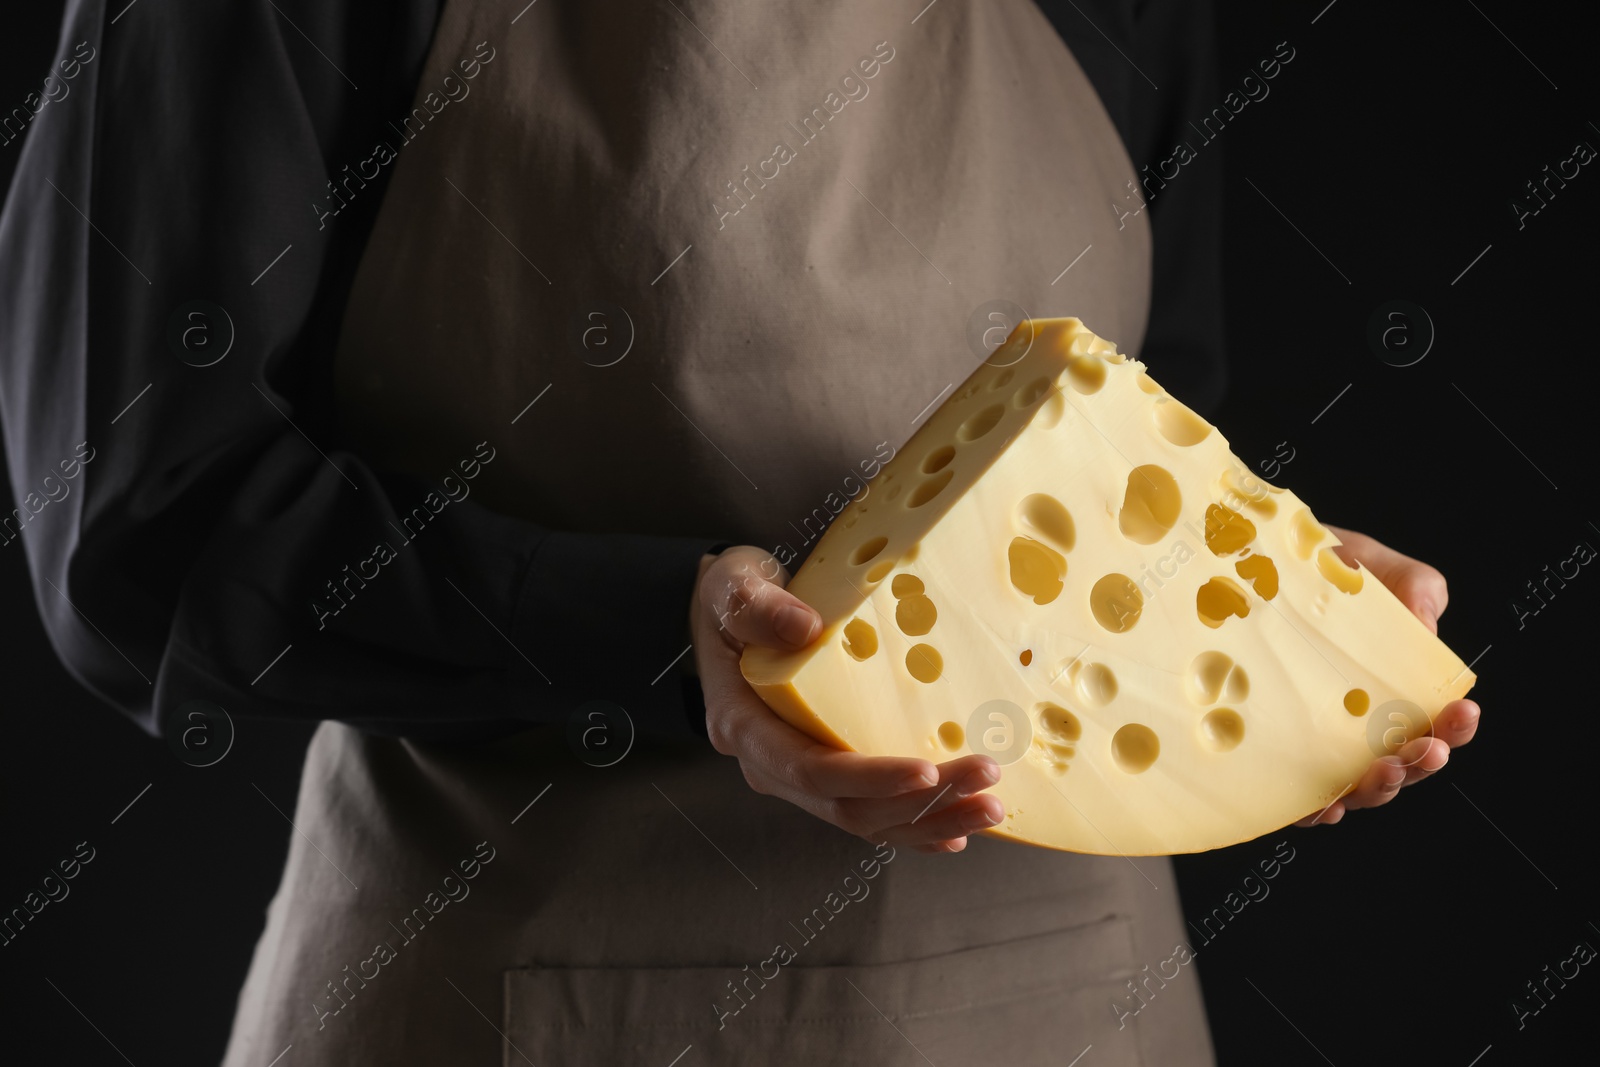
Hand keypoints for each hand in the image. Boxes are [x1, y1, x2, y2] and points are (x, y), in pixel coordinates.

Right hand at [690, 546, 1003, 852]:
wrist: (734, 612)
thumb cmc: (734, 598)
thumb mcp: (732, 587)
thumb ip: (758, 608)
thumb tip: (806, 628)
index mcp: (746, 726)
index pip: (811, 770)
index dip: (870, 778)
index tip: (926, 771)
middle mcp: (771, 764)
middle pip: (849, 806)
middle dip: (922, 803)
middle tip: (986, 781)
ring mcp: (800, 775)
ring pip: (869, 818)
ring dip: (932, 820)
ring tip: (990, 807)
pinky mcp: (827, 773)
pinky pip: (873, 813)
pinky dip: (917, 825)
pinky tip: (959, 829)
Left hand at [1295, 525, 1480, 826]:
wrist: (1240, 561)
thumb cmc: (1312, 567)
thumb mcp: (1368, 565)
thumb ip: (1415, 589)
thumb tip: (1429, 629)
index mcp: (1388, 687)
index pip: (1432, 720)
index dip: (1453, 726)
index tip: (1462, 713)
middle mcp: (1354, 723)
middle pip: (1400, 762)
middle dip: (1420, 763)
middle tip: (1427, 751)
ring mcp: (1312, 743)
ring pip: (1354, 786)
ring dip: (1376, 788)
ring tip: (1382, 771)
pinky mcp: (1268, 755)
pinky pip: (1294, 795)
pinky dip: (1314, 808)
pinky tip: (1323, 805)